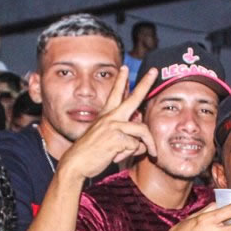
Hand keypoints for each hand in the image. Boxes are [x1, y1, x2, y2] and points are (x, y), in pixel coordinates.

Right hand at [57, 66, 157, 180]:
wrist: (76, 162)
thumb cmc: (90, 153)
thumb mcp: (105, 138)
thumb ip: (123, 134)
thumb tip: (140, 136)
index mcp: (105, 115)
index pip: (115, 94)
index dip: (121, 80)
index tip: (125, 67)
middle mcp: (110, 117)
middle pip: (134, 98)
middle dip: (145, 83)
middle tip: (154, 72)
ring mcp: (113, 126)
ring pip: (142, 130)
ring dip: (149, 144)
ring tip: (152, 153)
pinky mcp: (116, 138)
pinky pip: (136, 146)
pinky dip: (132, 154)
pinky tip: (117, 156)